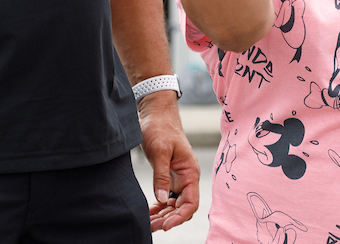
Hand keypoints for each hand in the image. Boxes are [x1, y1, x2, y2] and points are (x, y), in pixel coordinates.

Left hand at [137, 92, 199, 231]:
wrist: (155, 113)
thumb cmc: (160, 127)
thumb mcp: (160, 151)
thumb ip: (162, 176)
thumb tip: (163, 200)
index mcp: (190, 172)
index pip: (191, 202)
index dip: (181, 216)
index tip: (166, 224)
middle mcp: (186, 178)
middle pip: (182, 207)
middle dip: (168, 219)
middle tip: (152, 226)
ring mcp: (176, 178)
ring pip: (173, 205)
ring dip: (163, 215)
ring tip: (149, 223)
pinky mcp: (167, 176)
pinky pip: (166, 198)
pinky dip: (158, 207)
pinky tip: (149, 213)